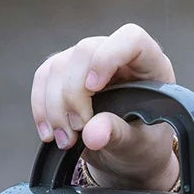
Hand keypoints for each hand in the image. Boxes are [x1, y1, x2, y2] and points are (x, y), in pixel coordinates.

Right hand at [31, 23, 179, 189]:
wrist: (129, 154)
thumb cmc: (144, 143)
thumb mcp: (139, 144)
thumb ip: (119, 134)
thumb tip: (92, 134)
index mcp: (151, 66)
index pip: (132, 39)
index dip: (108, 57)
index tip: (94, 87)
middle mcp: (118, 56)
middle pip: (85, 52)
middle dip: (74, 94)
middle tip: (79, 129)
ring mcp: (90, 61)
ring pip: (58, 66)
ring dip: (55, 106)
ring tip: (67, 140)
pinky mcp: (66, 72)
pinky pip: (43, 79)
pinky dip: (42, 107)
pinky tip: (51, 133)